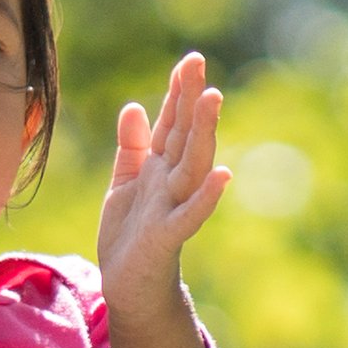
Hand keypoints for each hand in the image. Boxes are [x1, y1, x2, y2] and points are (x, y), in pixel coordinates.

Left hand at [96, 53, 228, 306]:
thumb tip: (135, 106)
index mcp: (158, 168)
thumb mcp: (125, 184)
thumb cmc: (130, 236)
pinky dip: (205, 196)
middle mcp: (170, 183)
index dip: (178, 93)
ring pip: (191, 165)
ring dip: (203, 134)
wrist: (129, 286)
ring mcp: (172, 207)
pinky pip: (190, 214)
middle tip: (198, 63)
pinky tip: (222, 175)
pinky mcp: (168, 237)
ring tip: (212, 100)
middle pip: (184, 135)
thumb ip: (132, 148)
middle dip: (190, 100)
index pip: (171, 124)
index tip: (189, 61)